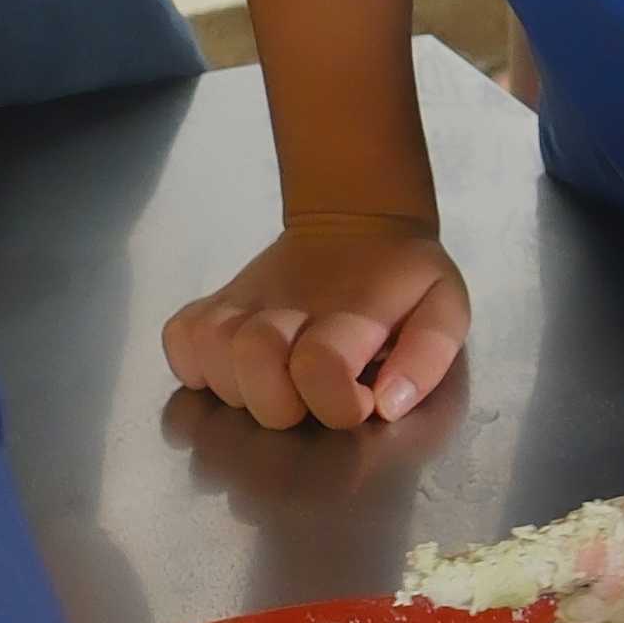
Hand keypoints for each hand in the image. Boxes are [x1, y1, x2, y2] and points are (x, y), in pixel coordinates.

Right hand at [165, 212, 470, 429]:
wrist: (355, 220)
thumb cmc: (403, 277)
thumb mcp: (443, 306)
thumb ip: (428, 357)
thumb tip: (386, 403)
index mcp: (353, 309)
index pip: (320, 363)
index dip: (333, 401)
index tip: (359, 402)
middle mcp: (289, 303)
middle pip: (253, 359)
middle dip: (279, 403)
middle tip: (307, 399)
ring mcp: (244, 300)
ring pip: (210, 351)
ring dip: (238, 387)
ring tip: (274, 386)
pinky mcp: (216, 302)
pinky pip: (180, 338)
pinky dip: (194, 366)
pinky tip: (232, 372)